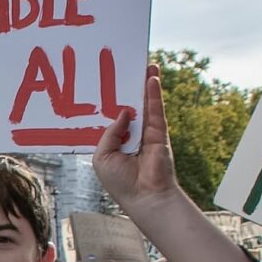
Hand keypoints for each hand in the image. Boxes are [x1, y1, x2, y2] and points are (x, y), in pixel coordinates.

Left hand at [93, 64, 182, 215]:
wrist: (144, 197)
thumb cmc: (120, 182)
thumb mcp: (102, 155)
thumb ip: (110, 131)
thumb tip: (124, 111)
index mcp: (116, 143)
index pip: (114, 118)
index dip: (112, 103)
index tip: (107, 85)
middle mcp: (132, 136)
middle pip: (132, 106)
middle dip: (132, 88)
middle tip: (131, 68)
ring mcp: (147, 134)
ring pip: (146, 105)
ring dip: (147, 85)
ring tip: (147, 65)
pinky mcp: (159, 134)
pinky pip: (156, 110)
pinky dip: (154, 94)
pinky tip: (152, 79)